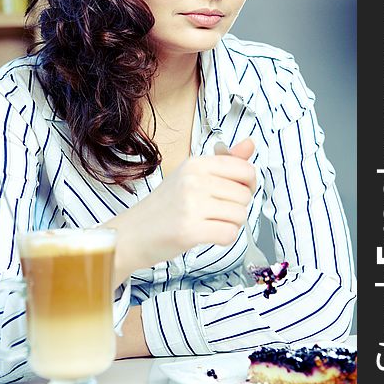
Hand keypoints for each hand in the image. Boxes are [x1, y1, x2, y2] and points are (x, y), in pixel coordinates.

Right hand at [105, 138, 255, 281]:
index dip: (247, 184)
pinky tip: (207, 234)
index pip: (244, 169)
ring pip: (240, 215)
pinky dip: (223, 238)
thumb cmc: (165, 205)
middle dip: (236, 207)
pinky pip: (229, 234)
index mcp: (196, 163)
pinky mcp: (189, 230)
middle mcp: (194, 180)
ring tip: (209, 223)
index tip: (234, 192)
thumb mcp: (193, 175)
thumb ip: (225, 161)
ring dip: (230, 224)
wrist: (133, 233)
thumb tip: (250, 144)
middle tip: (214, 211)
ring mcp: (191, 205)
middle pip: (245, 195)